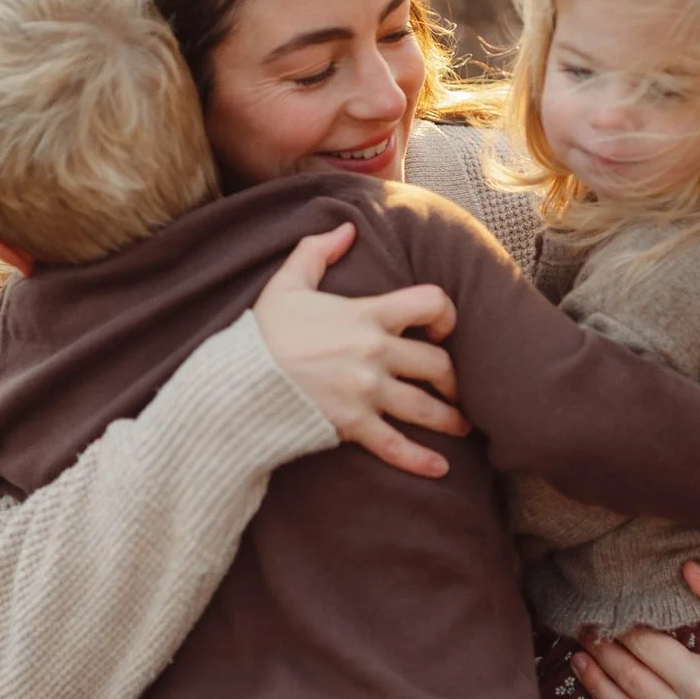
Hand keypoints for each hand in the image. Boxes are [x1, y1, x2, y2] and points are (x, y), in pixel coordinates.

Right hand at [252, 222, 470, 478]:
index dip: (446, 313)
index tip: (441, 328)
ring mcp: (367, 393)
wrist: (237, 381)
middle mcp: (375, 354)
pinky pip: (395, 447)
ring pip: (427, 409)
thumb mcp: (287, 283)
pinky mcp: (353, 425)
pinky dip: (421, 461)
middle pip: (439, 365)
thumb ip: (316, 251)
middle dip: (453, 378)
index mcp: (367, 315)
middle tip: (454, 386)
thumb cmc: (263, 333)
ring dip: (450, 419)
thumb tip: (346, 228)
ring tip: (462, 426)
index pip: (431, 303)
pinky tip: (440, 469)